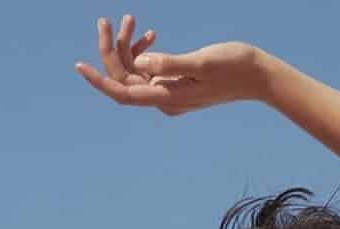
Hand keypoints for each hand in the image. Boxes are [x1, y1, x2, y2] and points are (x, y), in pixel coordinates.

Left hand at [73, 15, 270, 116]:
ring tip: (128, 18)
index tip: (80, 66)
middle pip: (125, 77)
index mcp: (167, 98)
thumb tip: (143, 64)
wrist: (259, 77)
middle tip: (106, 20)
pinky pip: (150, 68)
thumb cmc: (234, 68)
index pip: (123, 93)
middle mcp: (163, 99)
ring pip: (135, 70)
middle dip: (112, 50)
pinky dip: (145, 51)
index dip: (100, 80)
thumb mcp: (202, 64)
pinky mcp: (175, 83)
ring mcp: (168, 92)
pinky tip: (151, 34)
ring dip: (128, 46)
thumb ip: (171, 65)